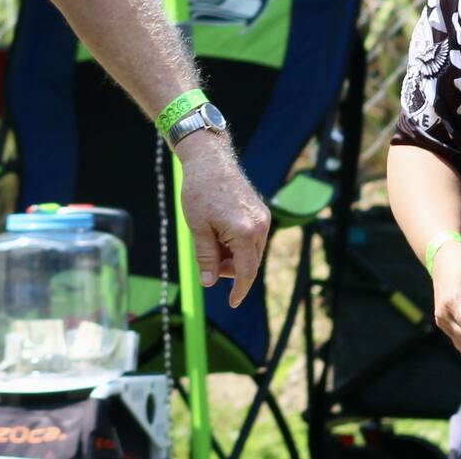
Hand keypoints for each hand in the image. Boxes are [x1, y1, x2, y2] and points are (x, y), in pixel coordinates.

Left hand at [172, 132, 270, 307]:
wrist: (209, 158)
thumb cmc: (200, 191)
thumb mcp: (198, 229)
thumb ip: (206, 258)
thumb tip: (209, 283)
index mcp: (245, 232)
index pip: (246, 272)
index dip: (239, 289)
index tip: (232, 303)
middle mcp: (260, 225)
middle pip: (249, 263)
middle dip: (229, 269)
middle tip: (207, 260)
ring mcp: (262, 217)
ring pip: (251, 251)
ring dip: (232, 256)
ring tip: (210, 240)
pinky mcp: (259, 211)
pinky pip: (252, 237)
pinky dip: (237, 243)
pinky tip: (219, 233)